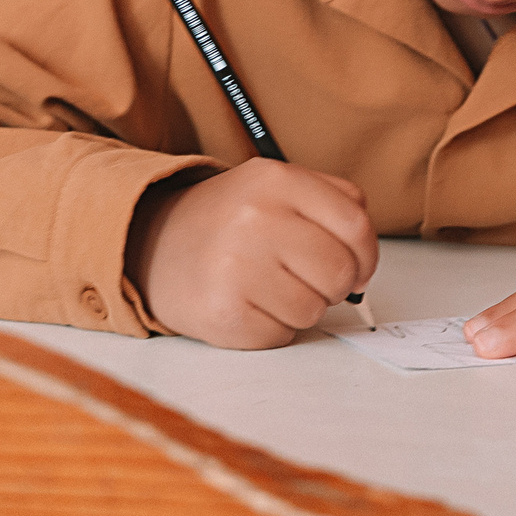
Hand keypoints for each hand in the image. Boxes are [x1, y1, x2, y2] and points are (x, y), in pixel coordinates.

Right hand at [128, 160, 378, 348]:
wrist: (150, 245)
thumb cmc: (227, 222)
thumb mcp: (275, 187)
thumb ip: (332, 203)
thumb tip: (364, 257)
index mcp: (276, 180)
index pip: (356, 226)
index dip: (364, 254)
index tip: (353, 264)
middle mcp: (256, 219)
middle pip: (340, 272)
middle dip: (331, 284)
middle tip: (301, 276)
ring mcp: (237, 267)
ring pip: (314, 309)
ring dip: (299, 306)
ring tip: (266, 286)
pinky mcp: (225, 313)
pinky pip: (282, 335)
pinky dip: (271, 327)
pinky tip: (246, 303)